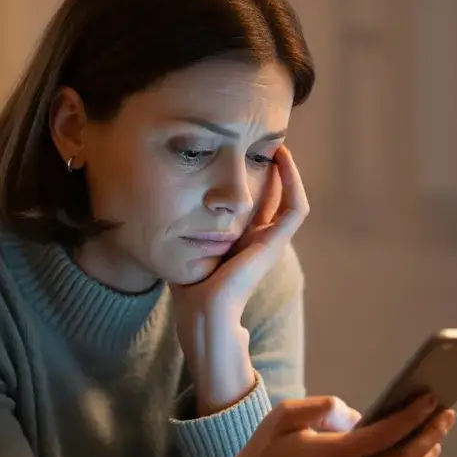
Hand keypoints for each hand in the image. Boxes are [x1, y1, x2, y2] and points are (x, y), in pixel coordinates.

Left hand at [171, 145, 308, 317]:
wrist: (203, 313)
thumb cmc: (190, 290)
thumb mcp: (186, 249)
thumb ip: (184, 231)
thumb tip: (160, 210)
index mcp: (242, 243)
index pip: (256, 206)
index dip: (254, 182)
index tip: (242, 155)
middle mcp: (259, 240)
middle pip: (275, 198)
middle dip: (273, 172)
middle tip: (265, 143)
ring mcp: (270, 242)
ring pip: (291, 199)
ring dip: (288, 173)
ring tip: (278, 147)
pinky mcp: (275, 243)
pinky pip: (296, 207)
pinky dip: (293, 182)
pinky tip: (282, 160)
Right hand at [224, 394, 455, 456]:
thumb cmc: (264, 452)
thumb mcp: (282, 417)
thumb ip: (319, 407)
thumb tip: (356, 414)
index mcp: (328, 455)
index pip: (384, 435)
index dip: (411, 417)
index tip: (430, 399)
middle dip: (429, 437)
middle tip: (445, 416)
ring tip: (434, 438)